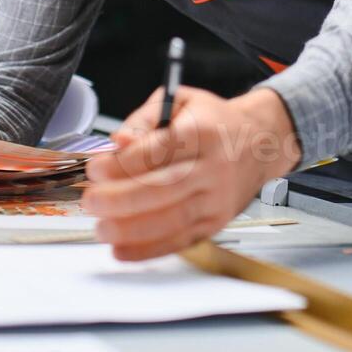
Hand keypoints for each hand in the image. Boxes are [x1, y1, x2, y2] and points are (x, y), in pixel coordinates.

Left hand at [82, 86, 301, 260]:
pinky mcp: (216, 221)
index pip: (160, 150)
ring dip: (131, 229)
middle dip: (121, 198)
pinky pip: (181, 240)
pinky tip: (122, 250)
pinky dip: (150, 249)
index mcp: (203, 131)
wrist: (260, 143)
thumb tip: (118, 143)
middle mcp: (214, 167)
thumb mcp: (180, 101)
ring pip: (172, 219)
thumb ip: (144, 120)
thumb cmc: (213, 121)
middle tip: (91, 201)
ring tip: (101, 229)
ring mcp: (217, 198)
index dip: (124, 162)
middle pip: (165, 188)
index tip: (96, 168)